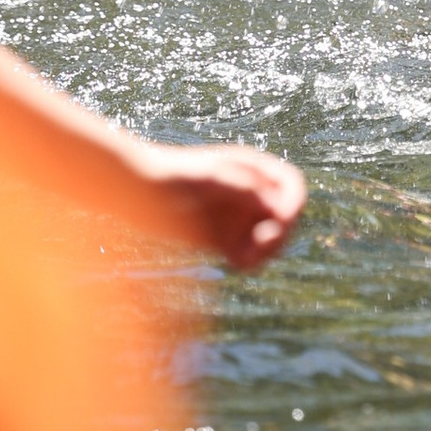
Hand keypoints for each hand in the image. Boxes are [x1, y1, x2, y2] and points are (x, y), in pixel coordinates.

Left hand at [137, 142, 307, 270]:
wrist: (137, 190)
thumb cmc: (172, 175)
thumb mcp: (210, 177)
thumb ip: (243, 188)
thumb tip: (270, 205)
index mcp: (253, 169)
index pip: (291, 185)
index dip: (293, 203)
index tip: (280, 219)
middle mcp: (251, 193)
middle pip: (286, 217)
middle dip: (281, 233)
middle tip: (262, 245)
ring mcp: (238, 218)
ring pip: (271, 240)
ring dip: (268, 251)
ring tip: (247, 257)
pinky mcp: (224, 240)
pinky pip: (248, 256)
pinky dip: (249, 261)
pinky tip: (235, 261)